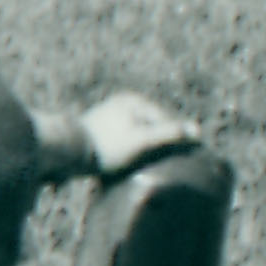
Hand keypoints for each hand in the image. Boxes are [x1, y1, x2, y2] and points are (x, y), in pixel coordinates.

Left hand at [69, 91, 201, 179]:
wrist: (68, 153)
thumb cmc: (107, 147)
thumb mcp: (142, 141)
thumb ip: (169, 134)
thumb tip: (196, 130)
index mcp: (134, 101)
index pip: (167, 119)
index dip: (180, 137)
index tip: (192, 154)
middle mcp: (123, 104)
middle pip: (153, 125)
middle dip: (165, 141)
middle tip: (178, 162)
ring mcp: (112, 115)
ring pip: (141, 132)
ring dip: (151, 146)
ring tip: (160, 164)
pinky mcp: (103, 129)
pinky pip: (128, 138)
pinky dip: (136, 148)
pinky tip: (138, 162)